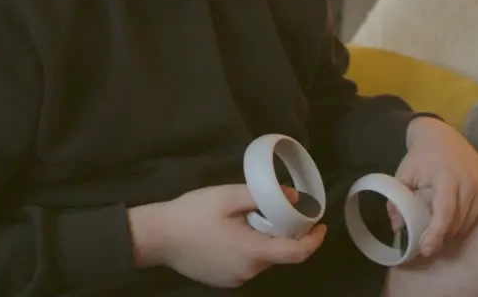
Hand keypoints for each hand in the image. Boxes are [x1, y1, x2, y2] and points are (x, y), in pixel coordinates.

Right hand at [128, 184, 325, 287]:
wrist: (156, 236)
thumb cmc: (191, 214)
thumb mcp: (228, 196)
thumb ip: (263, 196)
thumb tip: (294, 197)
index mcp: (252, 252)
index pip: (296, 253)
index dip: (314, 241)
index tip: (321, 225)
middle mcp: (247, 272)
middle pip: (279, 255)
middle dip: (284, 233)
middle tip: (277, 210)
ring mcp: (234, 279)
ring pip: (262, 259)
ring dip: (265, 240)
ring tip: (249, 218)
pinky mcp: (222, 280)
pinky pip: (246, 264)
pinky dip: (250, 249)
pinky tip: (235, 232)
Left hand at [392, 117, 477, 258]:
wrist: (441, 135)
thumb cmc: (420, 156)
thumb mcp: (404, 174)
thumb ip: (397, 200)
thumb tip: (397, 227)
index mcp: (446, 176)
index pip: (445, 213)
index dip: (436, 234)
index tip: (427, 249)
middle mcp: (468, 180)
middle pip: (457, 222)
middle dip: (441, 235)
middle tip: (427, 239)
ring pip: (468, 221)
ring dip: (453, 230)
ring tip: (438, 227)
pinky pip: (477, 214)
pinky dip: (464, 221)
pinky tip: (453, 217)